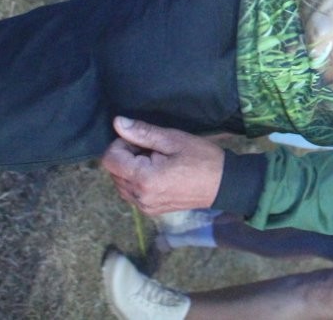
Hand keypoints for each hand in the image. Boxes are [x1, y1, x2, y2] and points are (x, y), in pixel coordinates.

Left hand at [100, 116, 224, 215]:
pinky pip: (131, 193)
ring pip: (120, 183)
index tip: (143, 140)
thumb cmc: (202, 158)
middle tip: (153, 150)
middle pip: (113, 171)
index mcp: (144, 179)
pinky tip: (158, 174)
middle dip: (126, 156)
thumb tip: (118, 122)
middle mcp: (139, 197)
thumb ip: (143, 132)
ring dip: (131, 169)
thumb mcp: (174, 139)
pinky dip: (137, 180)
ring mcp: (144, 207)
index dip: (122, 144)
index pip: (109, 159)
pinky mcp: (150, 210)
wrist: (223, 184)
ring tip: (156, 162)